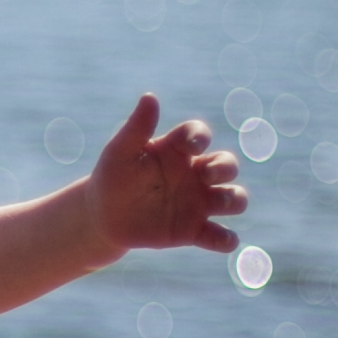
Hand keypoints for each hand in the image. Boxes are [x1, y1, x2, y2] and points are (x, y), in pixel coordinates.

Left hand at [91, 94, 245, 254]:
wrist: (102, 215)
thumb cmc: (112, 177)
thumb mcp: (120, 152)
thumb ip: (136, 127)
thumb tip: (149, 97)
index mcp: (177, 150)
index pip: (199, 135)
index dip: (201, 137)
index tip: (192, 145)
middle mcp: (195, 174)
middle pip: (227, 165)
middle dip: (225, 168)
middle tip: (205, 175)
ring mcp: (197, 203)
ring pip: (234, 198)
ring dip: (235, 199)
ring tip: (219, 203)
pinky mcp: (193, 230)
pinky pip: (219, 236)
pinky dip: (227, 239)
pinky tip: (224, 240)